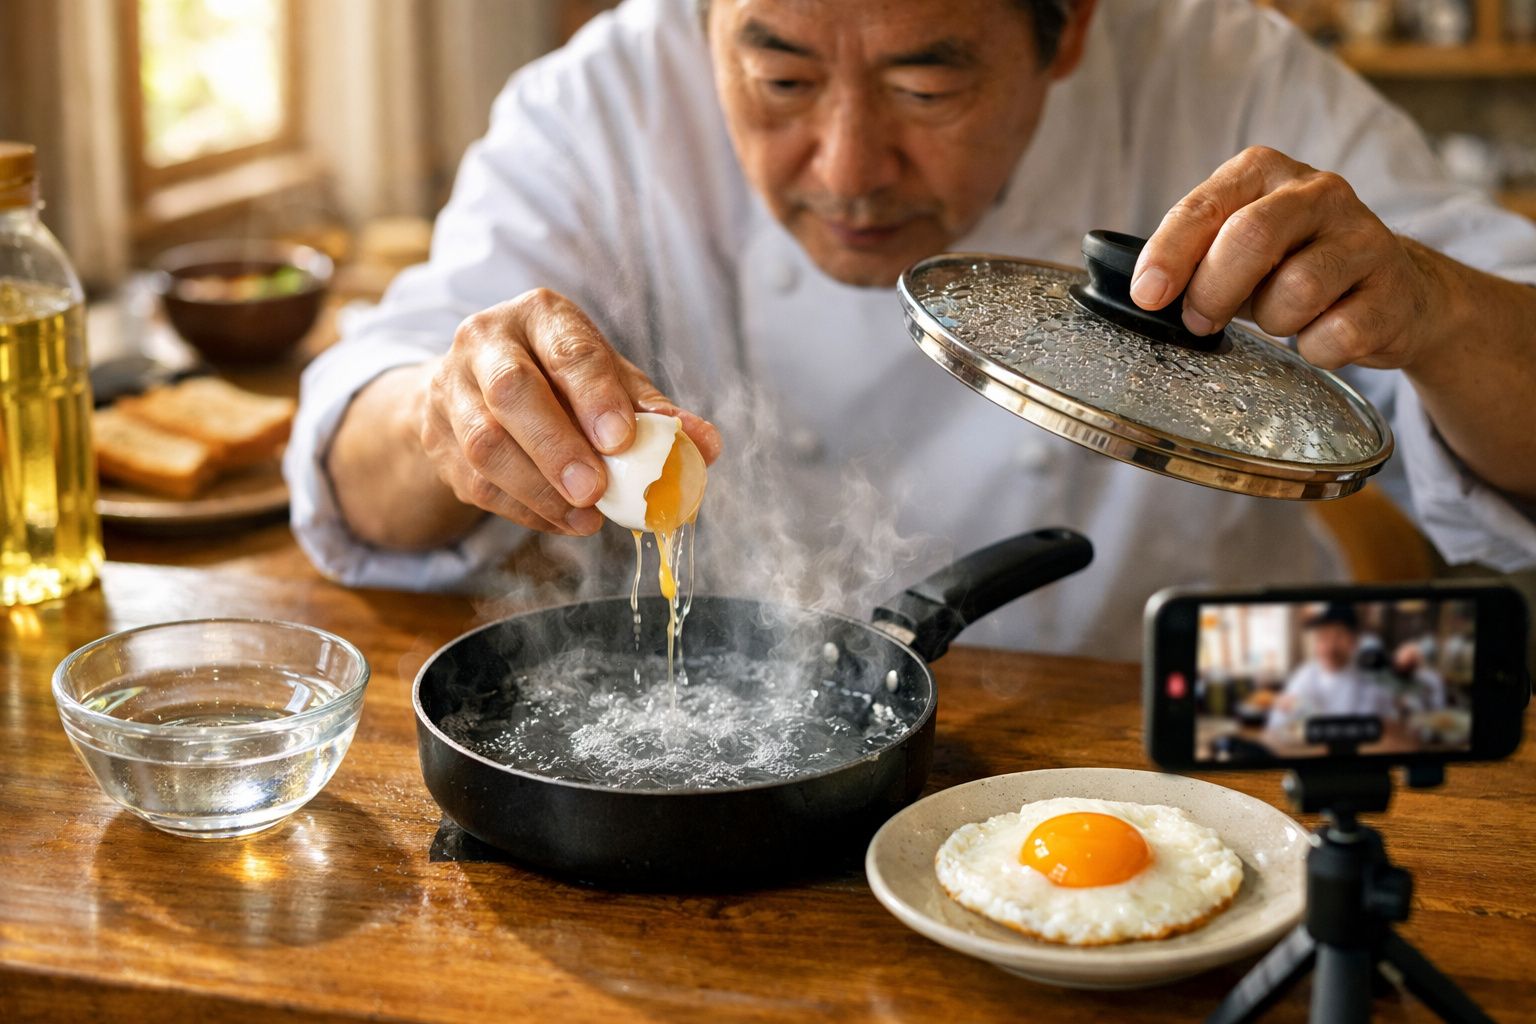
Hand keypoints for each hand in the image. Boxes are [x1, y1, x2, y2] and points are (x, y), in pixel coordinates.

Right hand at [419, 287, 720, 535]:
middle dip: (556, 445)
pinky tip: (566, 521)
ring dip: (539, 488)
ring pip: (484, 444)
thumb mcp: (607, 379)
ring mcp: (452, 389)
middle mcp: (486, 342)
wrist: (476, 387)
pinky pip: (477, 484)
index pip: (567, 349)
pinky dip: (526, 510)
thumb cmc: (560, 380)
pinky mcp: (437, 438)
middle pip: (511, 391)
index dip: (596, 395)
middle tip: (595, 488)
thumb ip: (653, 410)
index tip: (622, 439)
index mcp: (539, 316)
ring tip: (586, 514)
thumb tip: (704, 444)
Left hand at [1130, 146, 1442, 370]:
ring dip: (1273, 322)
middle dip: (1213, 291)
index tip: (1148, 294)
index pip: (1205, 207)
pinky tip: (1323, 335)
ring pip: (1296, 290)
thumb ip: (1194, 256)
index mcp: (1264, 172)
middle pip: (1250, 237)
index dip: (1169, 254)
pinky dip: (1316, 350)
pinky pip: (1335, 335)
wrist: (1393, 290)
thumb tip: (1148, 291)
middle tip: (1200, 322)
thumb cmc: (1291, 266)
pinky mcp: (1394, 289)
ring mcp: (1365, 237)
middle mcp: (1319, 192)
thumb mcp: (1234, 249)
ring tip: (1283, 318)